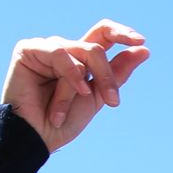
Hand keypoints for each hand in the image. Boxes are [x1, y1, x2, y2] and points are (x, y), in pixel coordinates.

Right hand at [2, 20, 148, 150]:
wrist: (38, 138)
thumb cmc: (64, 122)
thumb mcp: (98, 96)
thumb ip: (118, 73)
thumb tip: (144, 49)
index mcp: (80, 59)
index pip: (103, 34)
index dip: (122, 33)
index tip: (140, 42)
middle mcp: (64, 50)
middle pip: (96, 46)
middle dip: (107, 75)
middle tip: (112, 101)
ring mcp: (46, 49)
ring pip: (81, 52)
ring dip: (84, 82)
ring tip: (80, 101)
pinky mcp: (29, 50)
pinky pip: (60, 52)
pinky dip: (71, 73)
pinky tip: (76, 90)